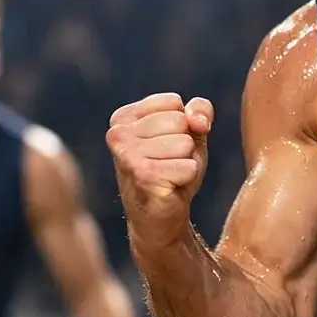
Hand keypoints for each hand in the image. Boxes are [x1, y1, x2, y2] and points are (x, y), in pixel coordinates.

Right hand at [106, 93, 213, 239]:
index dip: (183, 125)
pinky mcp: (143, 176)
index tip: (167, 145)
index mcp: (123, 118)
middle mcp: (118, 134)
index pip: (174, 102)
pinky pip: (188, 166)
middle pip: (180, 121)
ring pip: (185, 143)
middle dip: (186, 144)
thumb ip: (198, 111)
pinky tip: (170, 187)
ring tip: (169, 175)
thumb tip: (197, 120)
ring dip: (186, 162)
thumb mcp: (189, 133)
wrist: (161, 214)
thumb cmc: (172, 169)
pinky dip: (188, 178)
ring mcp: (127, 155)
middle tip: (169, 163)